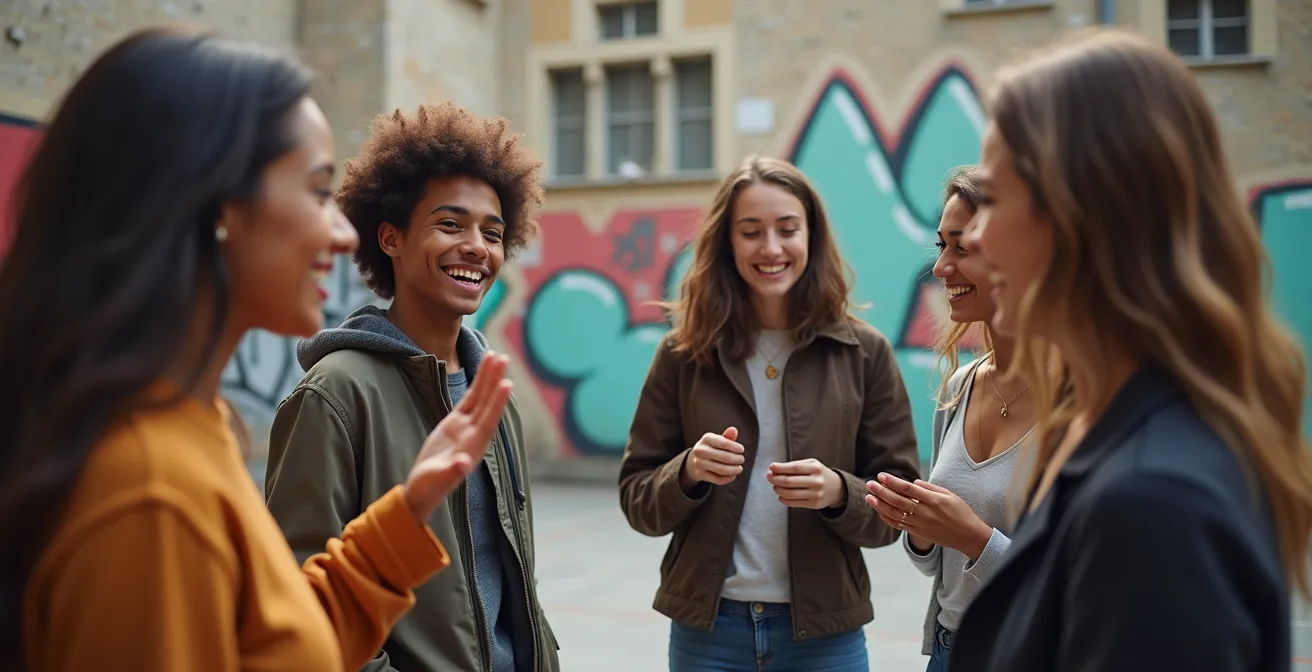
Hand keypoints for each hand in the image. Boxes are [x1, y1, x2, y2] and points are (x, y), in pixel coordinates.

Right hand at [403, 351, 513, 520]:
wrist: (422, 490)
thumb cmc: (429, 488)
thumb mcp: (437, 480)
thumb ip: (451, 472)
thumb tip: (462, 464)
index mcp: (473, 448)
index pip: (488, 421)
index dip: (497, 403)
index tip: (507, 383)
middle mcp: (474, 435)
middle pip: (487, 404)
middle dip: (495, 381)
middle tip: (503, 357)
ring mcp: (466, 428)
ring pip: (480, 398)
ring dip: (488, 378)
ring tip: (495, 355)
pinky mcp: (455, 424)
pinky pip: (469, 400)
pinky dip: (477, 385)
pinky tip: (484, 369)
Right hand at [679, 427, 744, 490]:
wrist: (694, 460)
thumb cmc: (711, 448)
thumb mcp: (717, 440)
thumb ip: (727, 436)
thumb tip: (733, 430)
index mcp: (706, 438)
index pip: (723, 443)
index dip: (735, 447)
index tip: (741, 450)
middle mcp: (700, 450)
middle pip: (724, 457)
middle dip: (737, 459)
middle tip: (742, 459)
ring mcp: (699, 463)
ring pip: (721, 470)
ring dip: (734, 470)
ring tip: (739, 468)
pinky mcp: (700, 474)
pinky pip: (718, 479)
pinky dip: (728, 478)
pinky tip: (733, 475)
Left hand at [766, 459, 845, 509]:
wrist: (837, 488)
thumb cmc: (819, 474)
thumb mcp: (811, 464)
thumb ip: (794, 466)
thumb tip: (774, 469)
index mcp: (816, 468)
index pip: (794, 468)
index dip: (780, 468)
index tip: (771, 467)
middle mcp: (817, 481)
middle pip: (790, 481)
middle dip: (775, 479)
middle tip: (769, 477)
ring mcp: (816, 494)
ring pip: (790, 493)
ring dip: (778, 489)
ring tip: (775, 486)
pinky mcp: (814, 504)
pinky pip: (794, 503)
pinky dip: (783, 499)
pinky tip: (781, 495)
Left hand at [864, 472, 993, 560]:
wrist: (968, 536)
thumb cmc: (961, 512)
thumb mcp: (949, 495)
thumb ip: (930, 488)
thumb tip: (912, 483)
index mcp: (933, 500)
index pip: (908, 489)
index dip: (893, 482)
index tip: (881, 475)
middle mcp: (925, 513)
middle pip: (898, 501)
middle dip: (881, 492)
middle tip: (870, 483)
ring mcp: (920, 524)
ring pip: (895, 514)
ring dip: (880, 505)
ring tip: (869, 497)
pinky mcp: (918, 532)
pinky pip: (899, 525)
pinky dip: (887, 518)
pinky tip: (879, 510)